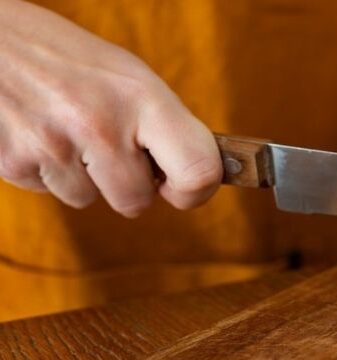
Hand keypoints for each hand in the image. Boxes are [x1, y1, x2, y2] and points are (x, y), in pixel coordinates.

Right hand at [0, 0, 220, 216]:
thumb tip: (200, 179)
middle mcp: (101, 124)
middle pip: (136, 202)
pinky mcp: (13, 161)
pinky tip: (41, 131)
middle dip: (127, 184)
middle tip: (109, 146)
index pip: (198, 170)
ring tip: (67, 128)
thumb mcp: (131, 78)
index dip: (194, 191)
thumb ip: (165, 127)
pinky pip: (48, 191)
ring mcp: (53, 144)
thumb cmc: (72, 61)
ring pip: (88, 200)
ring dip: (82, 176)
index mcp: (143, 98)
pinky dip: (47, 170)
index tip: (179, 187)